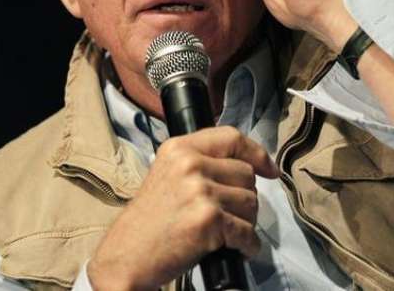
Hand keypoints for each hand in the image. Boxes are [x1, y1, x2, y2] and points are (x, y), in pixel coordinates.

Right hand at [87, 126, 279, 290]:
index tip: (269, 169)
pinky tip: (235, 249)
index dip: (256, 153)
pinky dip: (247, 245)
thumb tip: (249, 165)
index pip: (231, 137)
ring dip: (245, 223)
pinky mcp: (208, 219)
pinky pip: (246, 231)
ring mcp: (200, 191)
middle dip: (244, 198)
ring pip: (251, 202)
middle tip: (228, 216)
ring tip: (225, 233)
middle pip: (246, 173)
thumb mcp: (167, 175)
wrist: (125, 256)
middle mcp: (190, 164)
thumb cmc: (148, 223)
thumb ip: (200, 163)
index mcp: (179, 148)